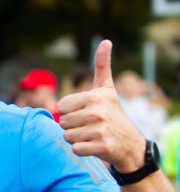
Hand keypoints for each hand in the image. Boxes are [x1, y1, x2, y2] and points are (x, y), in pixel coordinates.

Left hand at [57, 40, 144, 170]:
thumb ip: (102, 66)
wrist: (130, 144)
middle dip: (72, 126)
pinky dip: (81, 150)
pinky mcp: (101, 147)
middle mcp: (97, 112)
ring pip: (67, 136)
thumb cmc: (113, 114)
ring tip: (91, 135)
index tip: (85, 112)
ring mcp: (100, 130)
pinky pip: (75, 149)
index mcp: (94, 97)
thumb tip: (105, 41)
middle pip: (62, 122)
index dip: (70, 112)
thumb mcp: (107, 89)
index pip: (60, 107)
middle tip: (89, 126)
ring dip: (76, 138)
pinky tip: (94, 145)